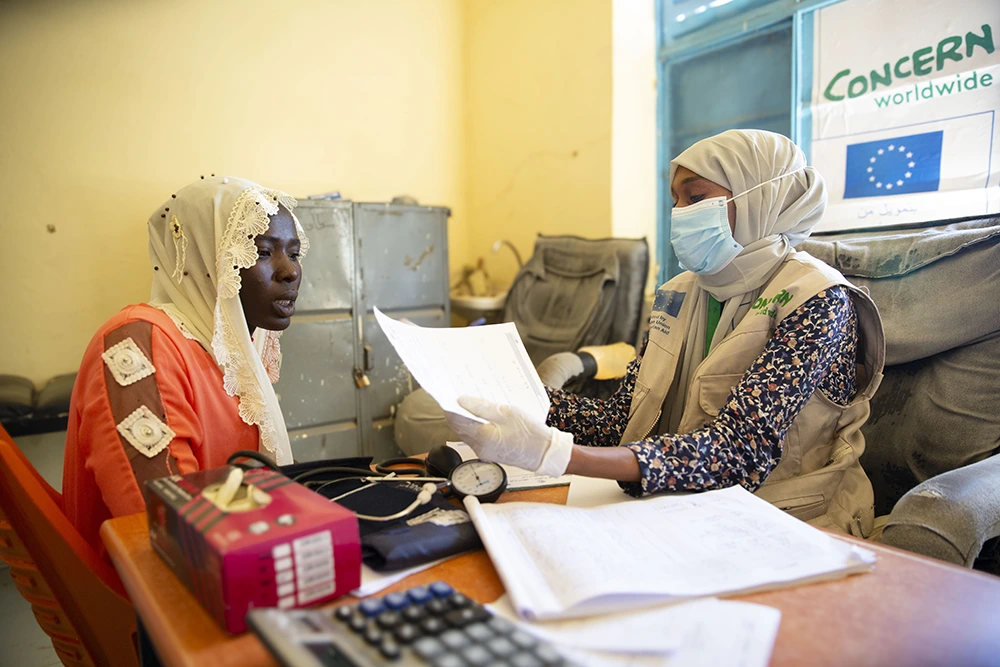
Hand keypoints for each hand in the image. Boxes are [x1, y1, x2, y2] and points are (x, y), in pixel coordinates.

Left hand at [444, 397, 573, 476]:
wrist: (546, 453)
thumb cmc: (530, 433)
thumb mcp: (507, 413)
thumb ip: (482, 406)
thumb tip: (461, 400)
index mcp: (481, 437)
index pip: (455, 420)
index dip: (449, 405)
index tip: (447, 393)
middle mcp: (479, 447)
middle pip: (459, 426)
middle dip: (457, 410)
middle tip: (459, 394)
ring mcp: (484, 452)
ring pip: (467, 432)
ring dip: (466, 418)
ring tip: (472, 402)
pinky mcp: (491, 452)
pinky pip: (477, 437)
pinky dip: (476, 425)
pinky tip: (483, 415)